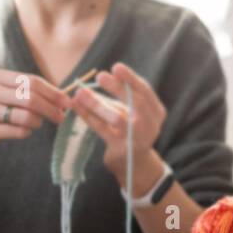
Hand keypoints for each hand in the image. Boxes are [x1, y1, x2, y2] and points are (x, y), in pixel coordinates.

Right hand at [0, 69, 70, 161]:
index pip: (32, 81)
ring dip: (38, 122)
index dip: (53, 92)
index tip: (66, 101)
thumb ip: (22, 88)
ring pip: (26, 117)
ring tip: (38, 123)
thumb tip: (59, 95)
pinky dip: (27, 132)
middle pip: (31, 98)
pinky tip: (24, 130)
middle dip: (52, 108)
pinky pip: (17, 132)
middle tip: (62, 117)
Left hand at [68, 62, 165, 187]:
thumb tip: (101, 77)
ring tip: (80, 93)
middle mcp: (151, 125)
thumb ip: (123, 97)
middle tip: (100, 76)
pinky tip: (76, 107)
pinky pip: (102, 129)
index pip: (145, 91)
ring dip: (96, 103)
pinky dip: (87, 115)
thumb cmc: (131, 132)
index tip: (116, 67)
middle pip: (135, 102)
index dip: (131, 79)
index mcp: (156, 112)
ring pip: (116, 117)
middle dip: (117, 87)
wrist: (134, 165)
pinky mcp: (120, 148)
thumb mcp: (133, 113)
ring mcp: (136, 138)